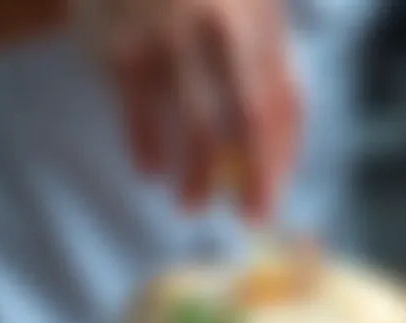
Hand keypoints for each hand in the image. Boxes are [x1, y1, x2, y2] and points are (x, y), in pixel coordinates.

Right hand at [78, 0, 299, 218]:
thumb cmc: (203, 4)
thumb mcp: (247, 21)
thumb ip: (273, 78)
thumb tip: (281, 162)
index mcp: (258, 19)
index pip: (280, 104)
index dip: (277, 161)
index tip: (265, 205)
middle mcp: (222, 24)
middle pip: (250, 116)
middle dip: (253, 177)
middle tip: (244, 217)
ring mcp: (171, 35)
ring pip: (197, 126)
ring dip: (196, 177)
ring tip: (190, 205)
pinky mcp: (125, 49)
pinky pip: (140, 116)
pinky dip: (147, 151)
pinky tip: (151, 173)